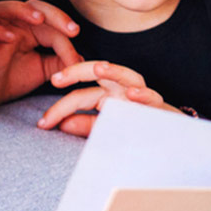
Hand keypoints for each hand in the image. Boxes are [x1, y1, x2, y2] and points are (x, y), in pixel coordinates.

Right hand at [0, 0, 84, 109]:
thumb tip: (83, 58)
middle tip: (72, 31)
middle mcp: (13, 23)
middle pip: (35, 6)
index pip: (51, 25)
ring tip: (39, 19)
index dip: (66, 40)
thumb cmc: (9, 80)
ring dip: (25, 11)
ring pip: (11, 7)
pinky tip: (10, 37)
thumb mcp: (41, 70)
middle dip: (55, 16)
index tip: (76, 62)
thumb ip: (59, 61)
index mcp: (29, 29)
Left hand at [35, 59, 182, 136]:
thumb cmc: (133, 133)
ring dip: (114, 71)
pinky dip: (143, 95)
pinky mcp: (159, 107)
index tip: (42, 124)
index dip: (59, 108)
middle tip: (56, 78)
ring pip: (127, 76)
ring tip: (98, 68)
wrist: (168, 142)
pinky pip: (152, 98)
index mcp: (107, 94)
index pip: (79, 95)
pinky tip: (132, 95)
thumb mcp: (104, 129)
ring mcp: (142, 96)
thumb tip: (62, 124)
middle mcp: (123, 90)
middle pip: (99, 72)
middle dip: (78, 71)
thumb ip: (85, 125)